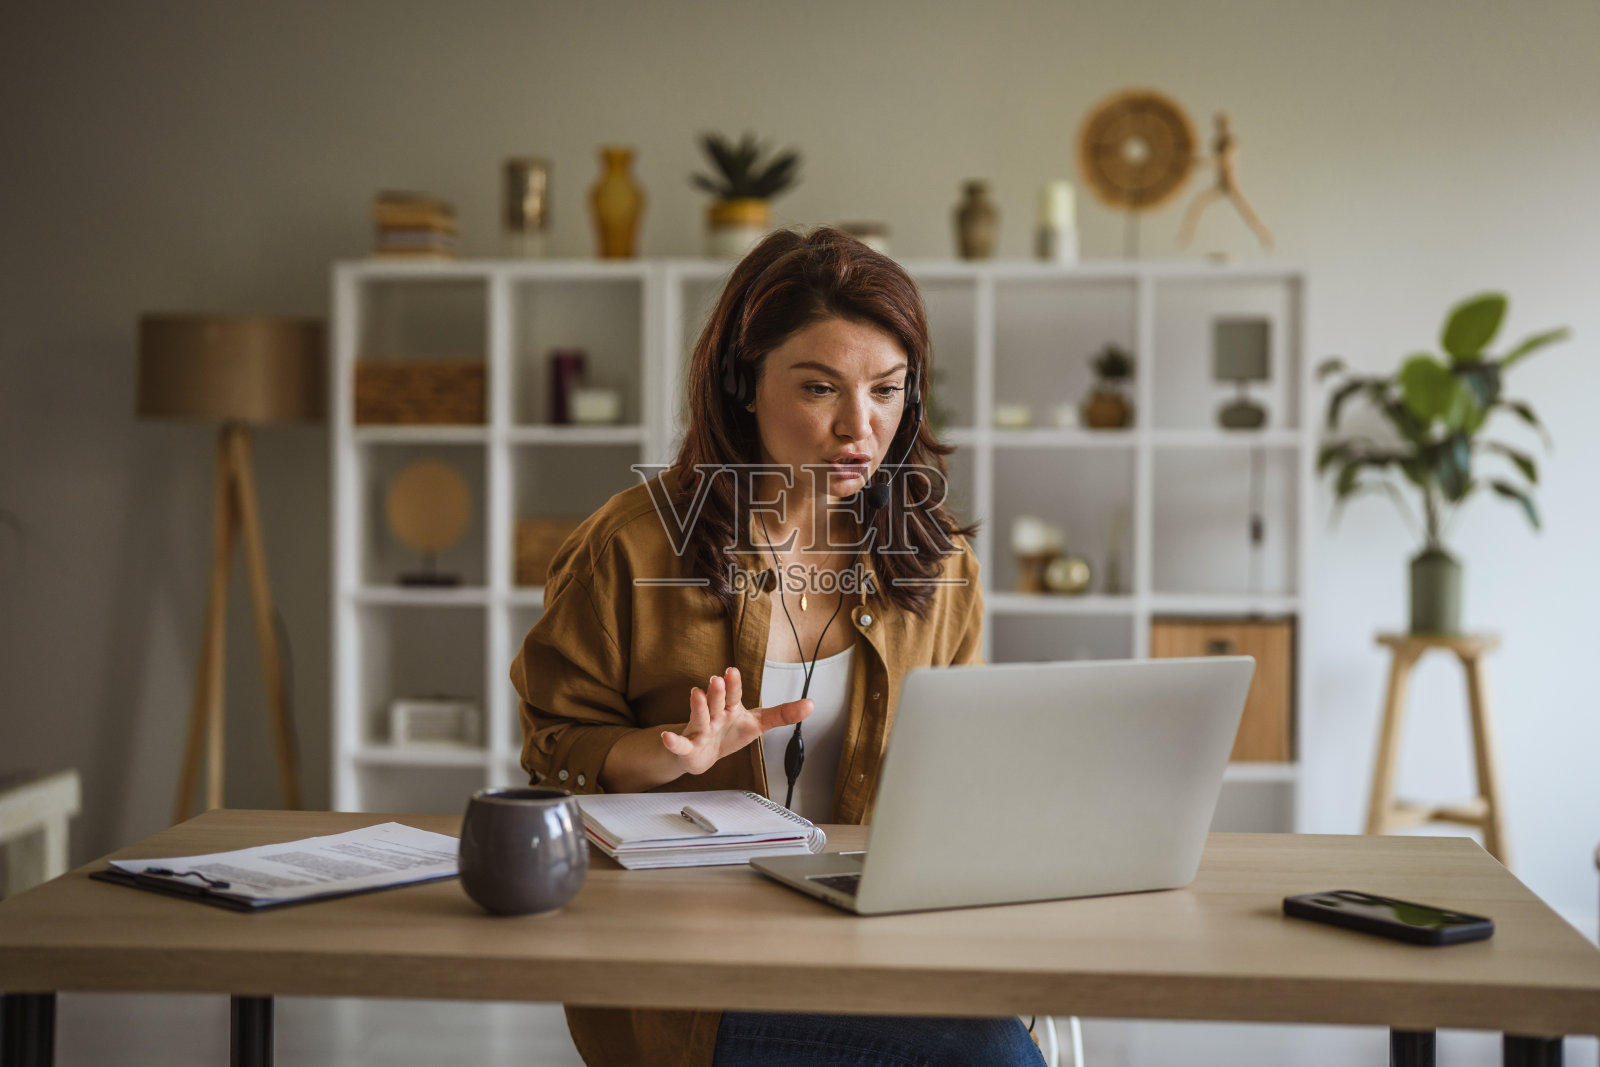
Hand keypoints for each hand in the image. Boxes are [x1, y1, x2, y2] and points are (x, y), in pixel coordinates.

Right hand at [660, 667, 811, 776]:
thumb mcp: (758, 723)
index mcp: (731, 708)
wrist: (705, 754)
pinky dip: (673, 741)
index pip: (734, 694)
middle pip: (716, 701)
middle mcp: (714, 715)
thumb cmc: (730, 733)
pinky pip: (680, 744)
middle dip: (717, 691)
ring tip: (696, 693)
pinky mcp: (689, 747)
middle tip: (718, 679)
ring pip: (699, 717)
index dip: (733, 684)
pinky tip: (667, 737)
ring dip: (698, 706)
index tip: (732, 671)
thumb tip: (812, 704)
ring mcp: (700, 730)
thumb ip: (783, 713)